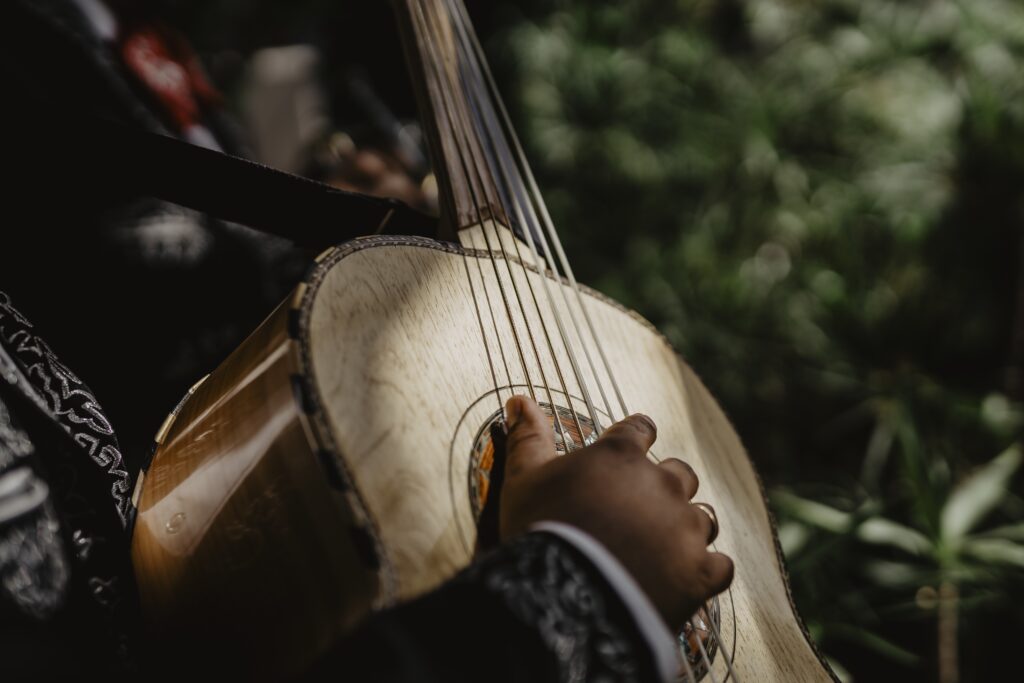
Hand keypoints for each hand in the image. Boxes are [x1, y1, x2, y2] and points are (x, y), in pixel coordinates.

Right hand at [499, 395, 733, 630]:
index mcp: (621, 456)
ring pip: (704, 517)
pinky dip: (706, 570)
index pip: (640, 429)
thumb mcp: (524, 479)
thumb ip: (528, 438)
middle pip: (680, 474)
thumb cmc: (541, 530)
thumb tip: (519, 399)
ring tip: (667, 544)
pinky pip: (720, 565)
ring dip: (688, 526)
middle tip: (642, 507)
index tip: (631, 444)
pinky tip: (691, 577)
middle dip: (666, 486)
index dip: (635, 436)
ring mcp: (686, 528)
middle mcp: (663, 484)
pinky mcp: (700, 572)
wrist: (567, 598)